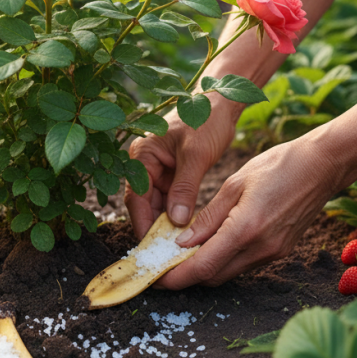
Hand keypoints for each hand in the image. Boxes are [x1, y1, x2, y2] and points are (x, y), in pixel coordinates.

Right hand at [125, 93, 239, 238]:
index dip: (142, 223)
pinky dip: (176, 216)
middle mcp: (144, 164)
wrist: (220, 103)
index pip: (136, 197)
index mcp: (142, 155)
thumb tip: (177, 222)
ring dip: (165, 226)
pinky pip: (170, 201)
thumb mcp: (196, 155)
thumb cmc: (206, 120)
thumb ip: (184, 188)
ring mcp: (158, 170)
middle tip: (165, 254)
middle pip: (143, 205)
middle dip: (153, 228)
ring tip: (175, 248)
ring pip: (156, 206)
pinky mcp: (172, 175)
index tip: (151, 247)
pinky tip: (186, 233)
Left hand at [155, 137, 340, 289]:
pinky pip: (243, 264)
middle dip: (185, 276)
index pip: (203, 267)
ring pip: (228, 273)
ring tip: (181, 252)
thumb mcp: (234, 184)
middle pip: (213, 276)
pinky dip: (223, 260)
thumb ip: (207, 218)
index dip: (176, 277)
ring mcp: (273, 253)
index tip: (155, 278)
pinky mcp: (280, 251)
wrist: (323, 166)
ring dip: (204, 268)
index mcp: (246, 229)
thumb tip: (181, 243)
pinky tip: (210, 244)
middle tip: (162, 263)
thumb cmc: (278, 166)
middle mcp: (261, 249)